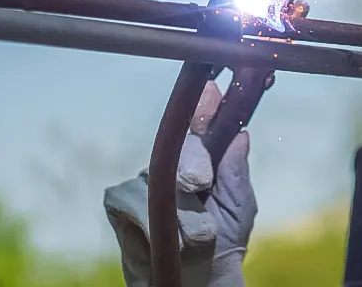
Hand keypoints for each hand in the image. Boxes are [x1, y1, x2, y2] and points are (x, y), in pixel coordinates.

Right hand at [103, 81, 255, 286]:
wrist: (200, 280)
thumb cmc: (224, 243)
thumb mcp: (239, 205)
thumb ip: (236, 171)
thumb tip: (240, 133)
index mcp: (203, 159)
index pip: (200, 123)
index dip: (204, 105)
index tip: (212, 93)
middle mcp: (172, 164)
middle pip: (177, 144)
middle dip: (193, 164)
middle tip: (202, 185)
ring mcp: (145, 182)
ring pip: (156, 175)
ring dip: (179, 210)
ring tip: (198, 236)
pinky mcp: (120, 203)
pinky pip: (130, 198)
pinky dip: (150, 220)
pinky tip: (164, 238)